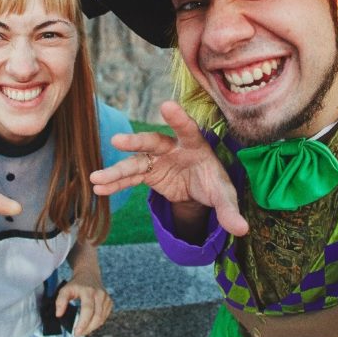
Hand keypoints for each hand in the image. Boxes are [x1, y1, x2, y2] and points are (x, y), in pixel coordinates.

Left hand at [56, 269, 112, 336]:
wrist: (88, 274)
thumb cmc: (76, 284)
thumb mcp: (65, 289)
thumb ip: (60, 301)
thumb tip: (59, 315)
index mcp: (88, 290)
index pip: (88, 310)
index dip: (83, 323)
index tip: (76, 332)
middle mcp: (100, 293)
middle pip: (97, 316)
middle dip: (87, 328)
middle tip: (78, 334)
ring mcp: (106, 297)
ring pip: (102, 318)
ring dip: (92, 327)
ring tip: (82, 330)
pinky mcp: (109, 301)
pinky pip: (105, 316)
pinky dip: (97, 323)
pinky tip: (90, 324)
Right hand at [90, 101, 248, 235]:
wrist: (200, 188)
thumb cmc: (213, 183)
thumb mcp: (224, 196)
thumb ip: (230, 211)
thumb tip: (242, 231)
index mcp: (195, 145)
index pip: (187, 130)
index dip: (178, 119)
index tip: (166, 105)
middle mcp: (172, 147)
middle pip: (153, 141)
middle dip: (136, 142)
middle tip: (117, 141)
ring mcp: (157, 159)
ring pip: (134, 162)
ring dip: (116, 170)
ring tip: (95, 178)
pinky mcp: (148, 172)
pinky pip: (129, 177)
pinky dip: (115, 183)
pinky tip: (99, 188)